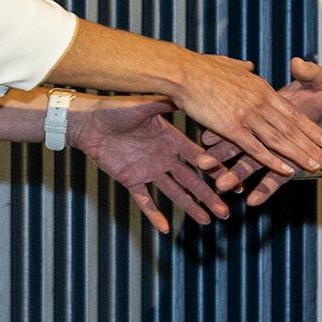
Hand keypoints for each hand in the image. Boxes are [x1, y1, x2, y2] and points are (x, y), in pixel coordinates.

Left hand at [68, 95, 229, 233]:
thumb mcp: (143, 104)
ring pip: (174, 192)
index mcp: (171, 139)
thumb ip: (165, 102)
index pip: (198, 157)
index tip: (232, 179)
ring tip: (207, 220)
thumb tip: (188, 93)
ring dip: (190, 206)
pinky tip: (165, 228)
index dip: (215, 169)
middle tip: (226, 211)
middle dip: (208, 195)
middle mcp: (164, 157)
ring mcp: (148, 170)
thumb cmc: (115, 108)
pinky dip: (154, 214)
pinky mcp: (131, 179)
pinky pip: (145, 200)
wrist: (89, 123)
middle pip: (191, 180)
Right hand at [169, 52, 321, 178]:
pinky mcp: (232, 127)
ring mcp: (248, 115)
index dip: (310, 128)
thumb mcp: (230, 63)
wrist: (184, 71)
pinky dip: (273, 161)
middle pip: (291, 128)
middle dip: (311, 146)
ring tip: (315, 168)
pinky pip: (257, 148)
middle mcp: (260, 102)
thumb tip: (249, 67)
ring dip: (298, 155)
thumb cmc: (202, 67)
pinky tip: (285, 171)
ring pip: (280, 140)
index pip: (292, 112)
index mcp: (261, 88)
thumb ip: (243, 68)